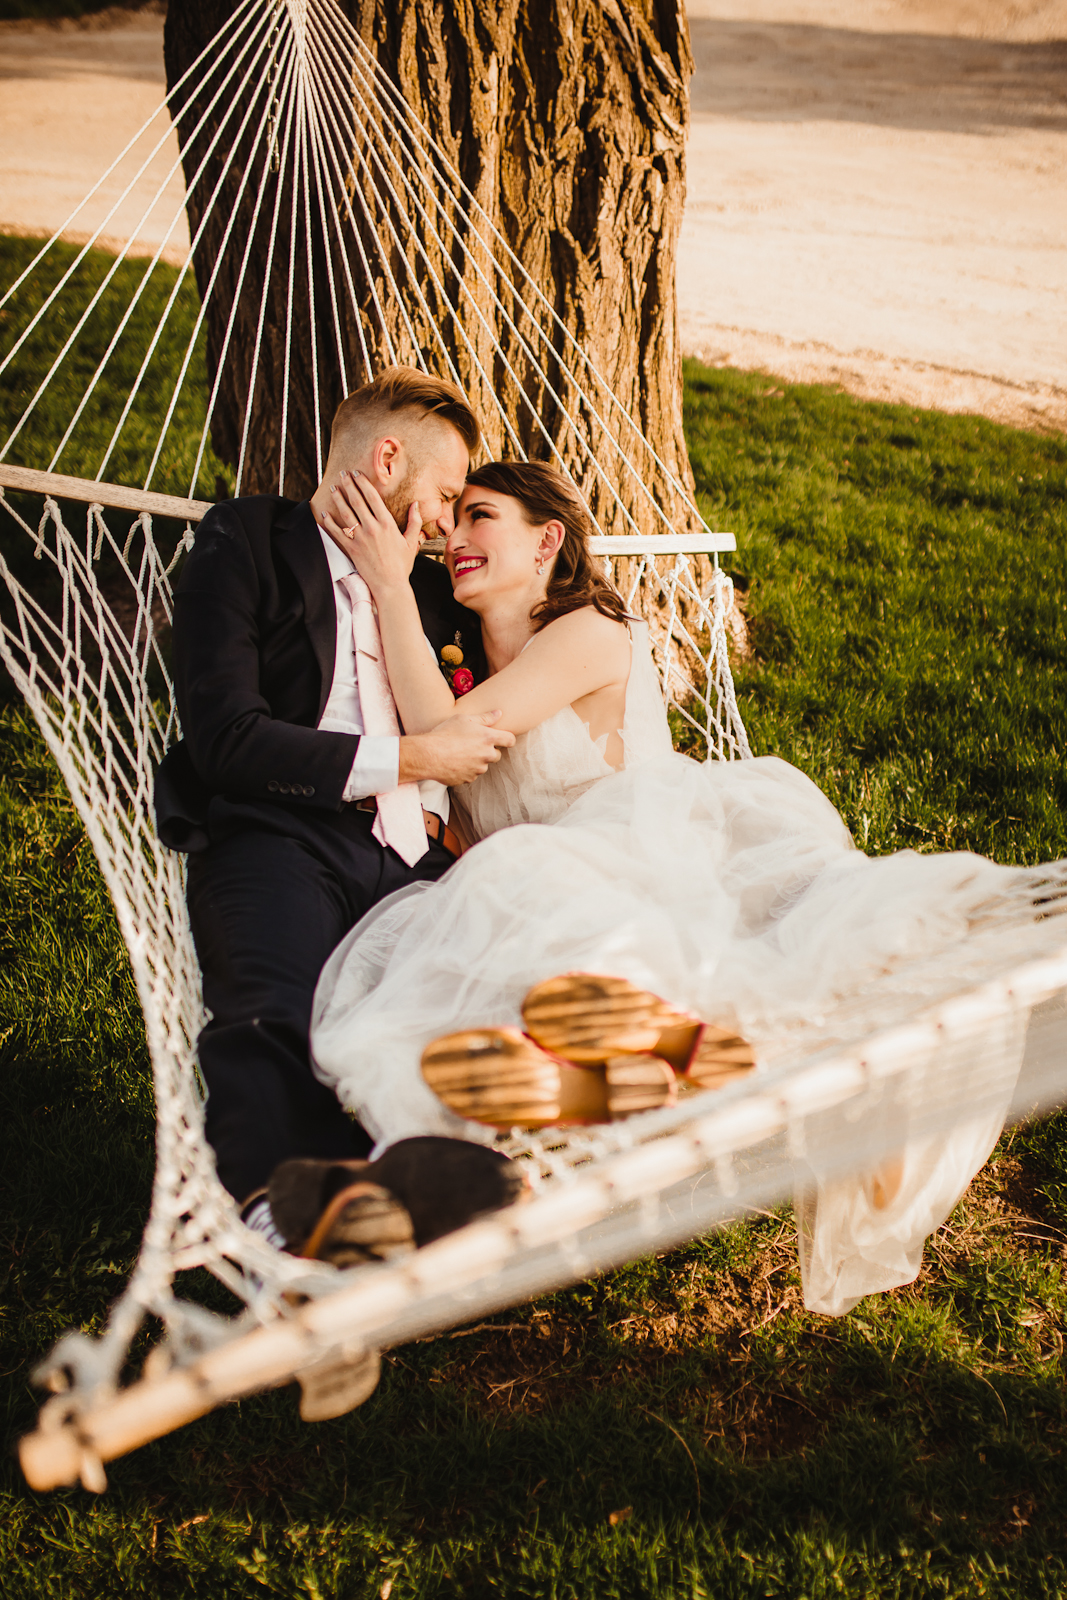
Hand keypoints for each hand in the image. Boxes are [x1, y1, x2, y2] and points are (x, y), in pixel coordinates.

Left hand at [319, 470, 421, 593]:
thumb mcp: (411, 542)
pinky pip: (338, 532)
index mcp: (387, 524)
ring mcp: (360, 538)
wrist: (390, 585)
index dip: (363, 483)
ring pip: (346, 513)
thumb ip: (414, 522)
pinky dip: (330, 522)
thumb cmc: (402, 565)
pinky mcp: (351, 549)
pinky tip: (324, 513)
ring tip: (334, 487)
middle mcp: (372, 528)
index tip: (357, 474)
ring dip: (339, 498)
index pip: (372, 498)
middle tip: (343, 474)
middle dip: (349, 485)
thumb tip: (416, 504)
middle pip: (357, 501)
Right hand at [399, 711, 514, 786]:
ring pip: (483, 765)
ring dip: (476, 761)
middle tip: (473, 744)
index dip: (508, 739)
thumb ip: (485, 718)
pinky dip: (466, 769)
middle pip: (496, 755)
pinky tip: (454, 762)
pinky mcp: (468, 779)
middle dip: (488, 751)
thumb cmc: (445, 733)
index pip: (510, 740)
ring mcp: (478, 769)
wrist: (429, 755)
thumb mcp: (464, 719)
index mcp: (488, 738)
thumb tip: (499, 713)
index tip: (503, 739)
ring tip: (459, 753)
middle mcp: (486, 755)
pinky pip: (471, 774)